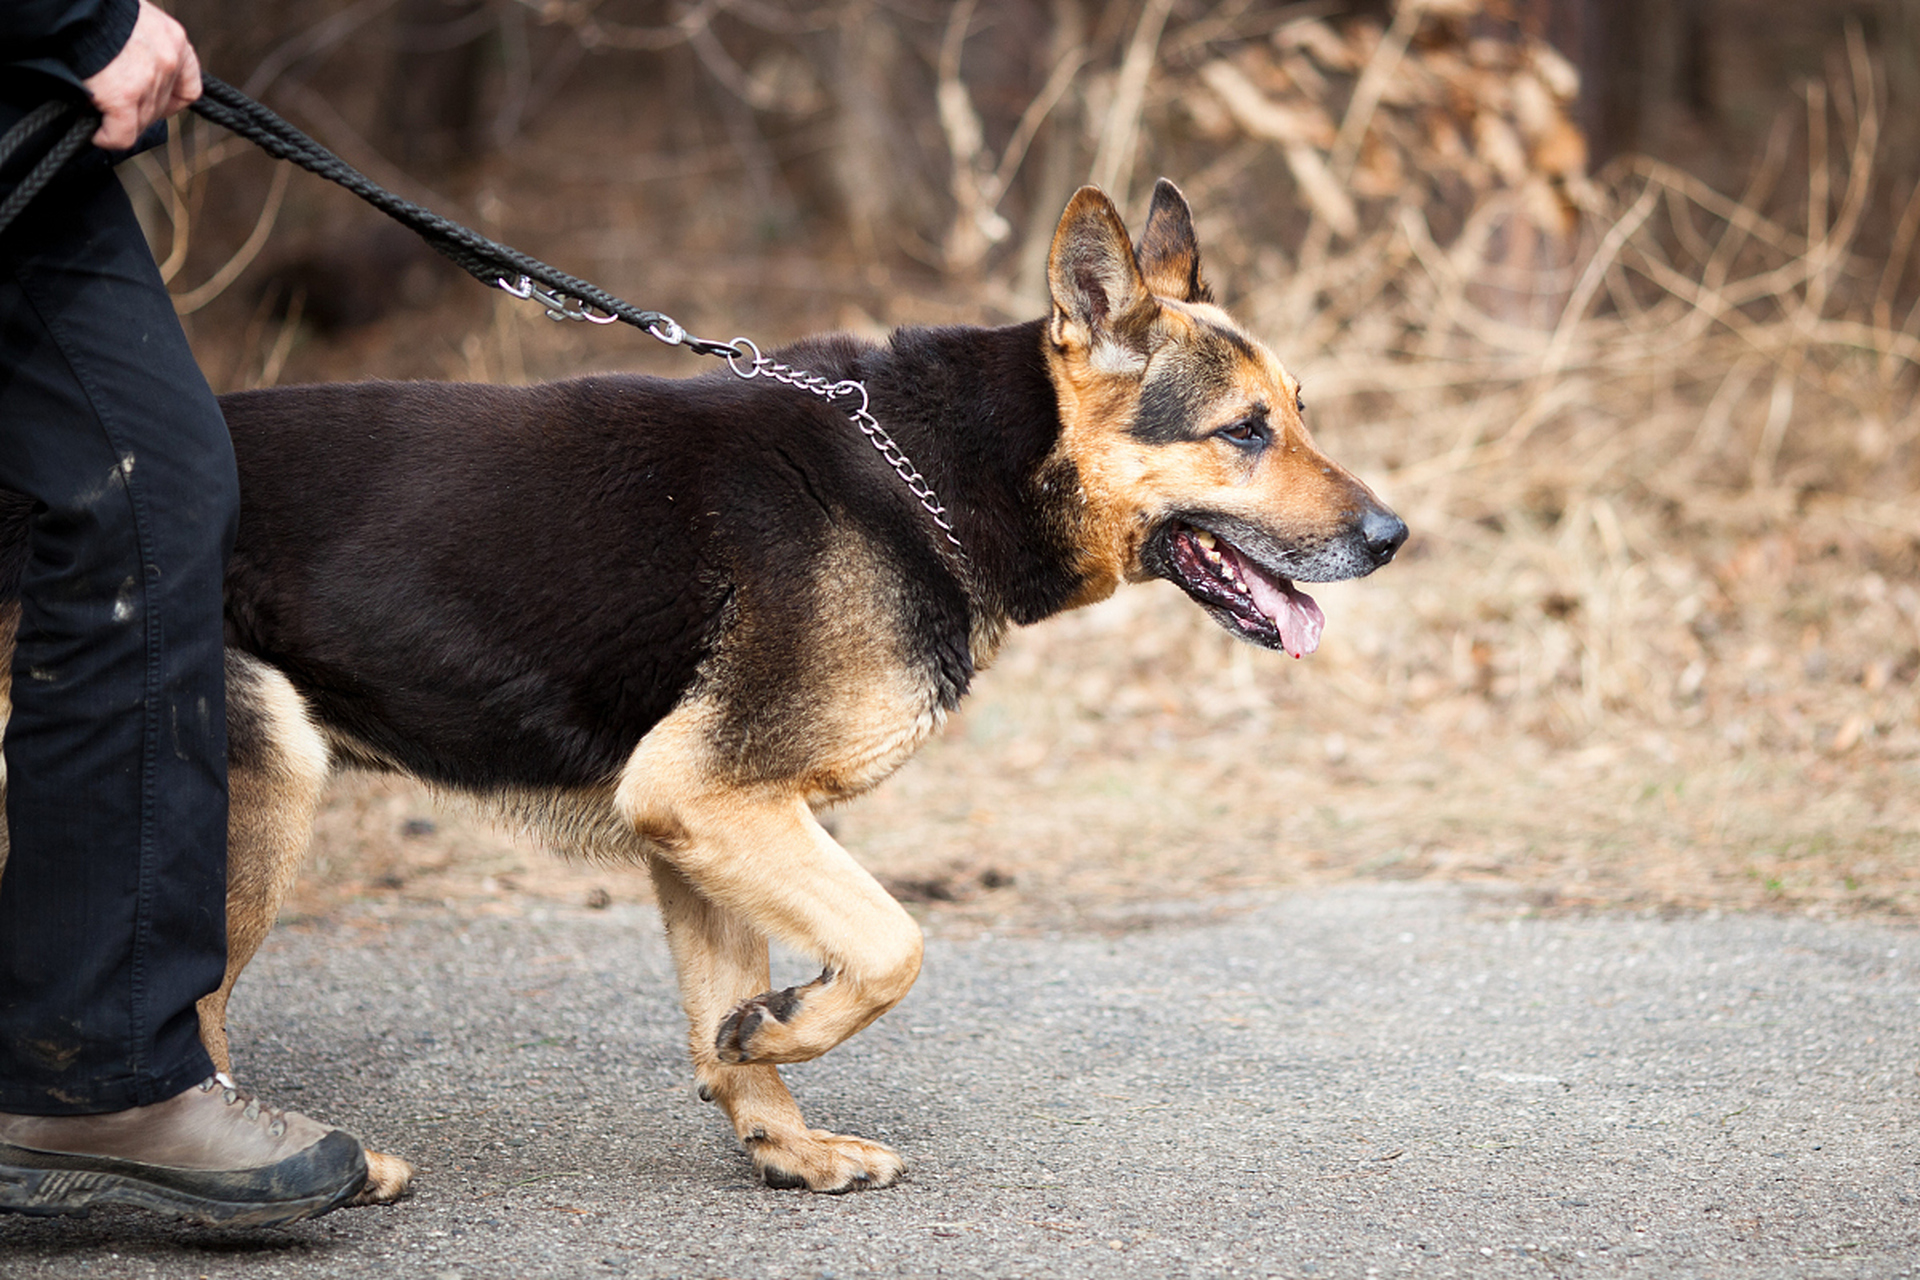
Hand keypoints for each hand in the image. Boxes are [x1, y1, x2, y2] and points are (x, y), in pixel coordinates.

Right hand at [81, 0, 201, 150]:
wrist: (67, 8)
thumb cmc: (95, 11)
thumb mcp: (135, 23)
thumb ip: (145, 49)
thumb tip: (137, 74)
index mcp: (172, 39)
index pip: (188, 88)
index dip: (169, 103)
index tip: (149, 104)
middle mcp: (167, 61)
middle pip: (159, 108)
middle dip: (135, 112)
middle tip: (111, 106)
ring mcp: (148, 80)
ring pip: (141, 122)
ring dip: (118, 122)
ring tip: (97, 108)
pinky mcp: (122, 96)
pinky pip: (121, 135)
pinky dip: (106, 137)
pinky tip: (94, 130)